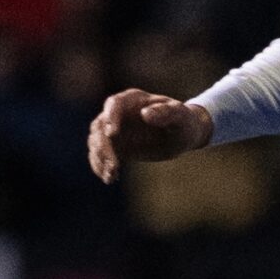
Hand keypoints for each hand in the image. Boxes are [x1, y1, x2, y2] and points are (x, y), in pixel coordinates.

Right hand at [87, 90, 212, 183]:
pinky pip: (100, 155)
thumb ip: (166, 113)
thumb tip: (146, 114)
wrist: (182, 135)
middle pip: (100, 125)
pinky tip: (110, 179)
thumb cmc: (183, 121)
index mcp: (134, 99)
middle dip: (103, 145)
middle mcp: (119, 112)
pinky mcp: (115, 145)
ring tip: (112, 175)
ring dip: (100, 158)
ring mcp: (114, 129)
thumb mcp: (180, 117)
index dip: (111, 117)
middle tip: (114, 165)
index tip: (112, 134)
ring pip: (96, 141)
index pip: (115, 104)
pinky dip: (101, 166)